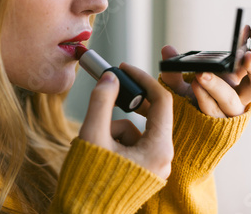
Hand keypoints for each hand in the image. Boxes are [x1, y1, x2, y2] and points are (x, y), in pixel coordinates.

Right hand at [79, 63, 173, 178]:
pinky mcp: (142, 171)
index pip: (161, 102)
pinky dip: (114, 141)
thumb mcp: (93, 134)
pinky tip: (100, 153)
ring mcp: (152, 166)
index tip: (124, 68)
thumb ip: (102, 101)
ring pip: (136, 131)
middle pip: (147, 117)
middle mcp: (162, 159)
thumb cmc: (88, 181)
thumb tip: (110, 78)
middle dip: (122, 109)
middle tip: (107, 95)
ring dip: (114, 129)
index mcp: (158, 150)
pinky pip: (132, 144)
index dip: (142, 79)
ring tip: (96, 144)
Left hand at [160, 26, 250, 117]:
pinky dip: (204, 98)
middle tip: (248, 56)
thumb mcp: (179, 82)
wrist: (182, 129)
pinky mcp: (219, 124)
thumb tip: (167, 49)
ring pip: (232, 100)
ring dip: (218, 86)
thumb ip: (174, 69)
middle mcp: (240, 94)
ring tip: (202, 74)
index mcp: (238, 76)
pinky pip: (214, 111)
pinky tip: (194, 86)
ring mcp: (231, 110)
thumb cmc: (189, 101)